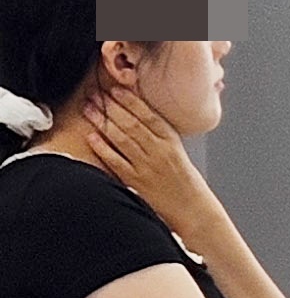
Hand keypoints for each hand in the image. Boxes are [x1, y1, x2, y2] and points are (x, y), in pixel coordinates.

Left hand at [82, 68, 231, 250]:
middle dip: (112, 107)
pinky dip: (103, 148)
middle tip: (96, 94)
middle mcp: (159, 151)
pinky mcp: (136, 181)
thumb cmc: (184, 180)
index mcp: (172, 141)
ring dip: (103, 122)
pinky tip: (92, 136)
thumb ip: (159, 134)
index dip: (131, 101)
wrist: (192, 208)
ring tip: (90, 109)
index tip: (116, 90)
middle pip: (132, 124)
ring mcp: (147, 166)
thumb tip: (137, 115)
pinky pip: (116, 161)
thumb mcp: (177, 151)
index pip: (149, 116)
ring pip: (122, 138)